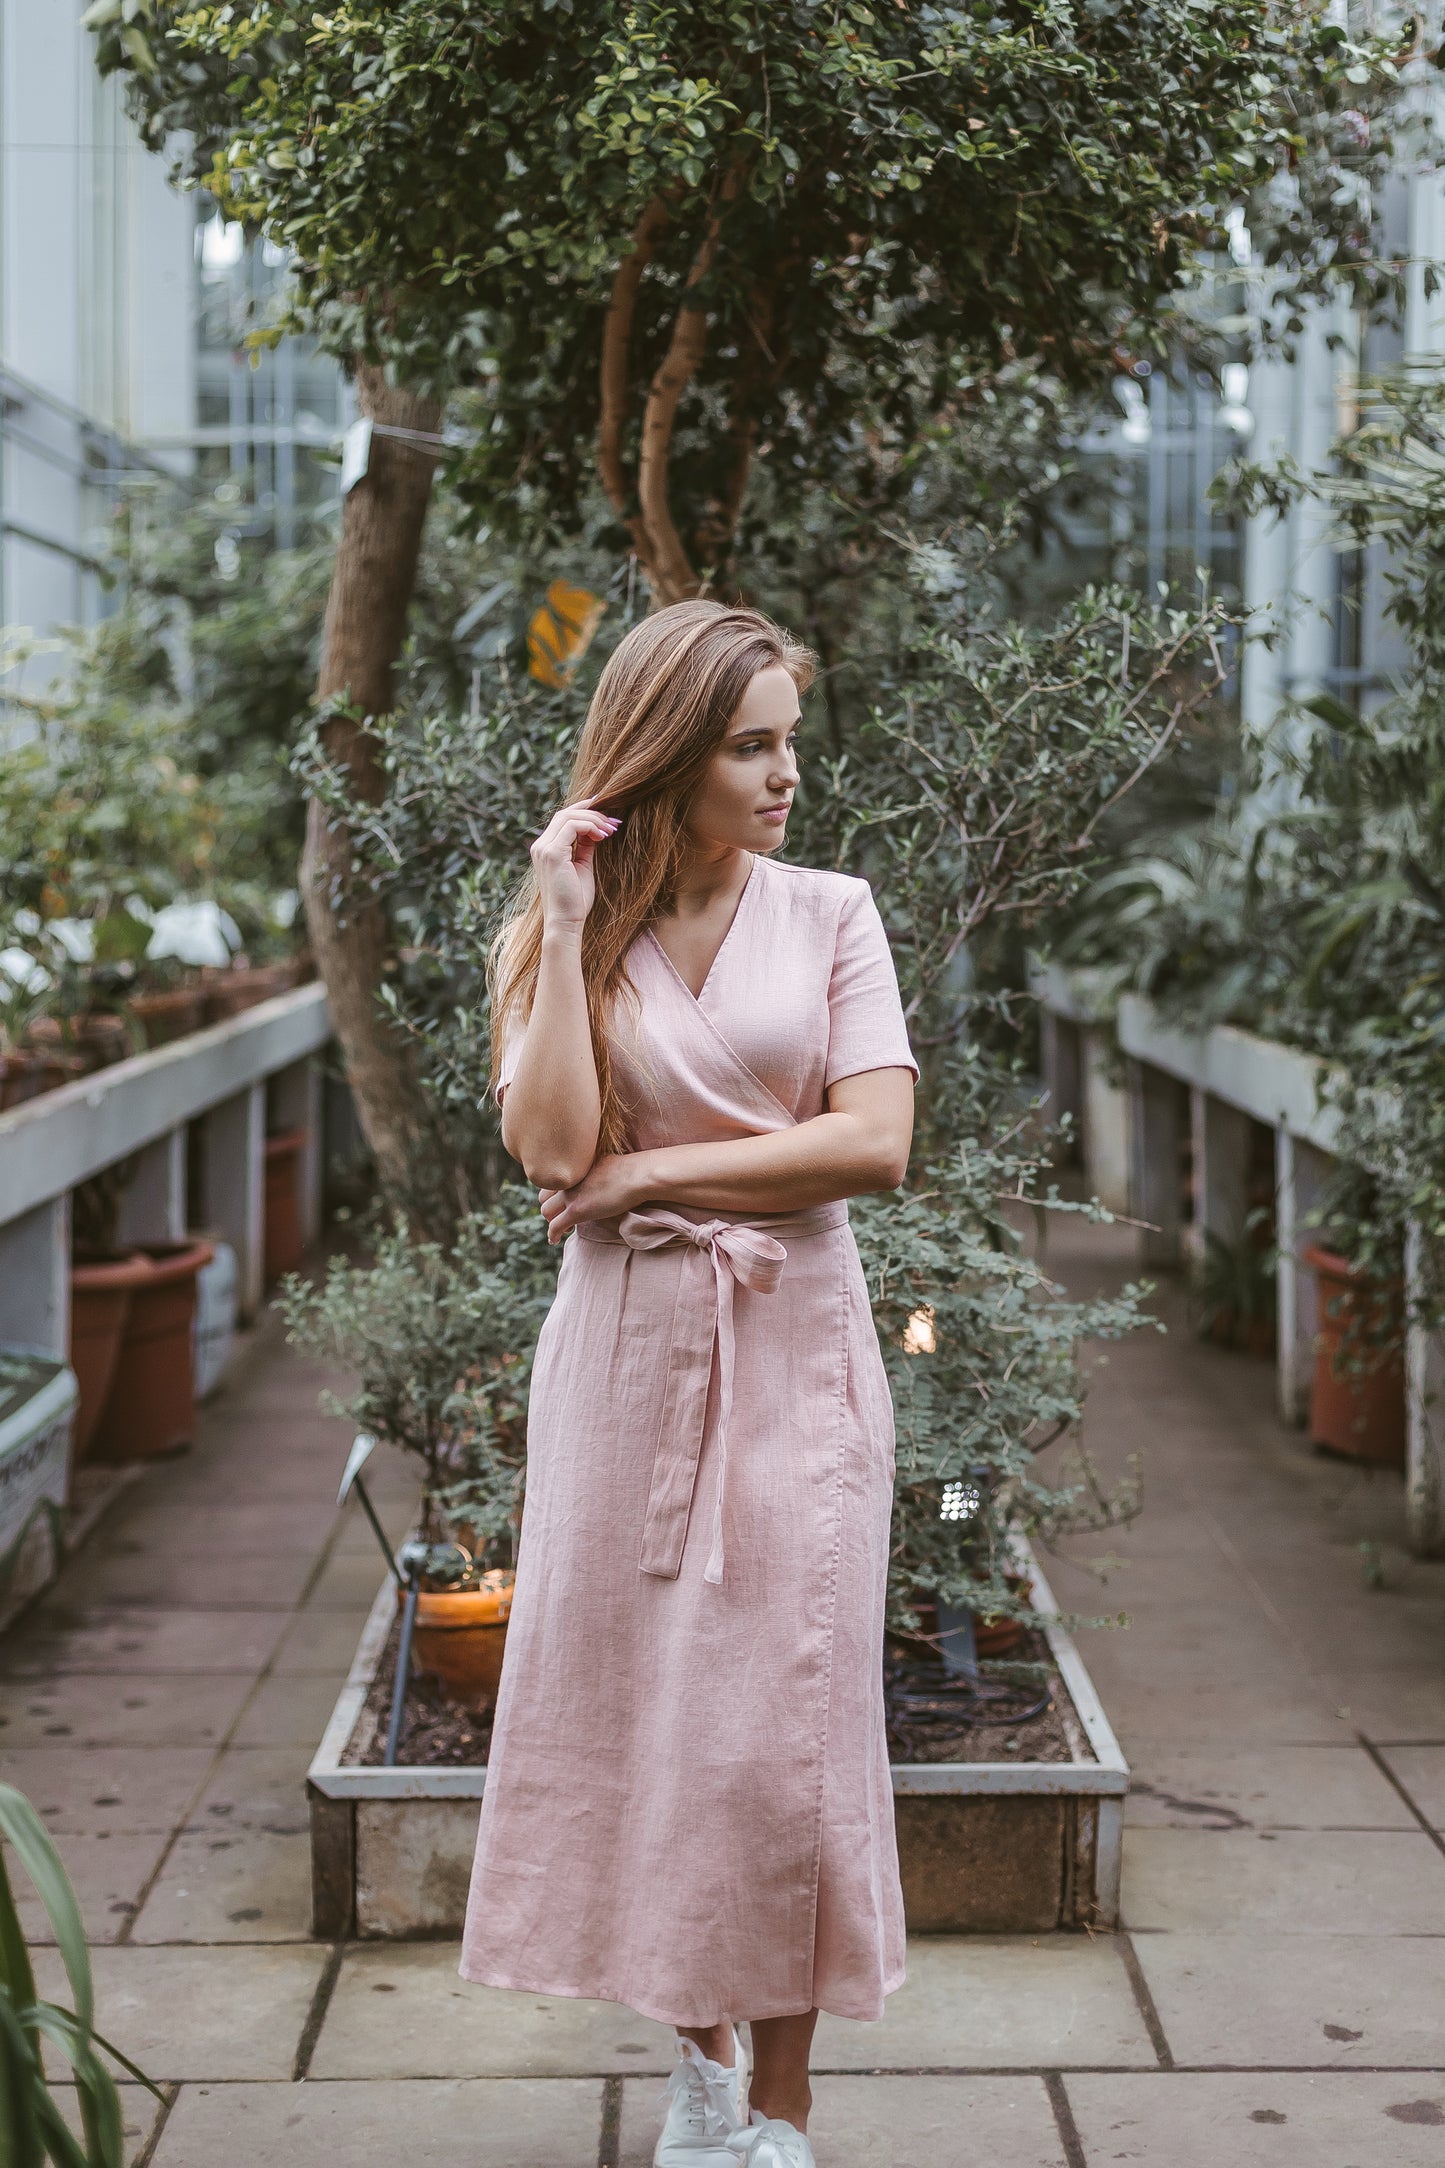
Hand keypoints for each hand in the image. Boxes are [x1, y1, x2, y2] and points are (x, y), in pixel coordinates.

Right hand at [530, 799, 619, 931]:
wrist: (566, 922)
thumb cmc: (575, 901)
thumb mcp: (582, 867)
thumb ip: (584, 847)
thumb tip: (594, 831)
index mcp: (545, 849)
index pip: (562, 820)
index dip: (583, 811)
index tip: (605, 812)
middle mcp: (540, 846)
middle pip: (565, 814)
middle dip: (592, 813)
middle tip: (614, 822)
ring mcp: (544, 849)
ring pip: (569, 817)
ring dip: (594, 819)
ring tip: (611, 829)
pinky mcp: (552, 854)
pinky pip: (573, 827)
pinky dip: (590, 827)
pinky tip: (603, 836)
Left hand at [538, 1153, 649, 1241]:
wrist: (638, 1176)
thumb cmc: (631, 1169)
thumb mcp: (606, 1163)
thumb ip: (594, 1169)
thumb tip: (599, 1172)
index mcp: (574, 1168)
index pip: (551, 1182)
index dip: (554, 1195)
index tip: (562, 1203)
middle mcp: (568, 1180)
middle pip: (544, 1197)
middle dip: (551, 1209)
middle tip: (562, 1217)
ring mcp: (570, 1195)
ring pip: (546, 1212)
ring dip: (552, 1222)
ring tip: (564, 1229)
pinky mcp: (576, 1210)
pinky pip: (555, 1226)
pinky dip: (553, 1235)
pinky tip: (554, 1240)